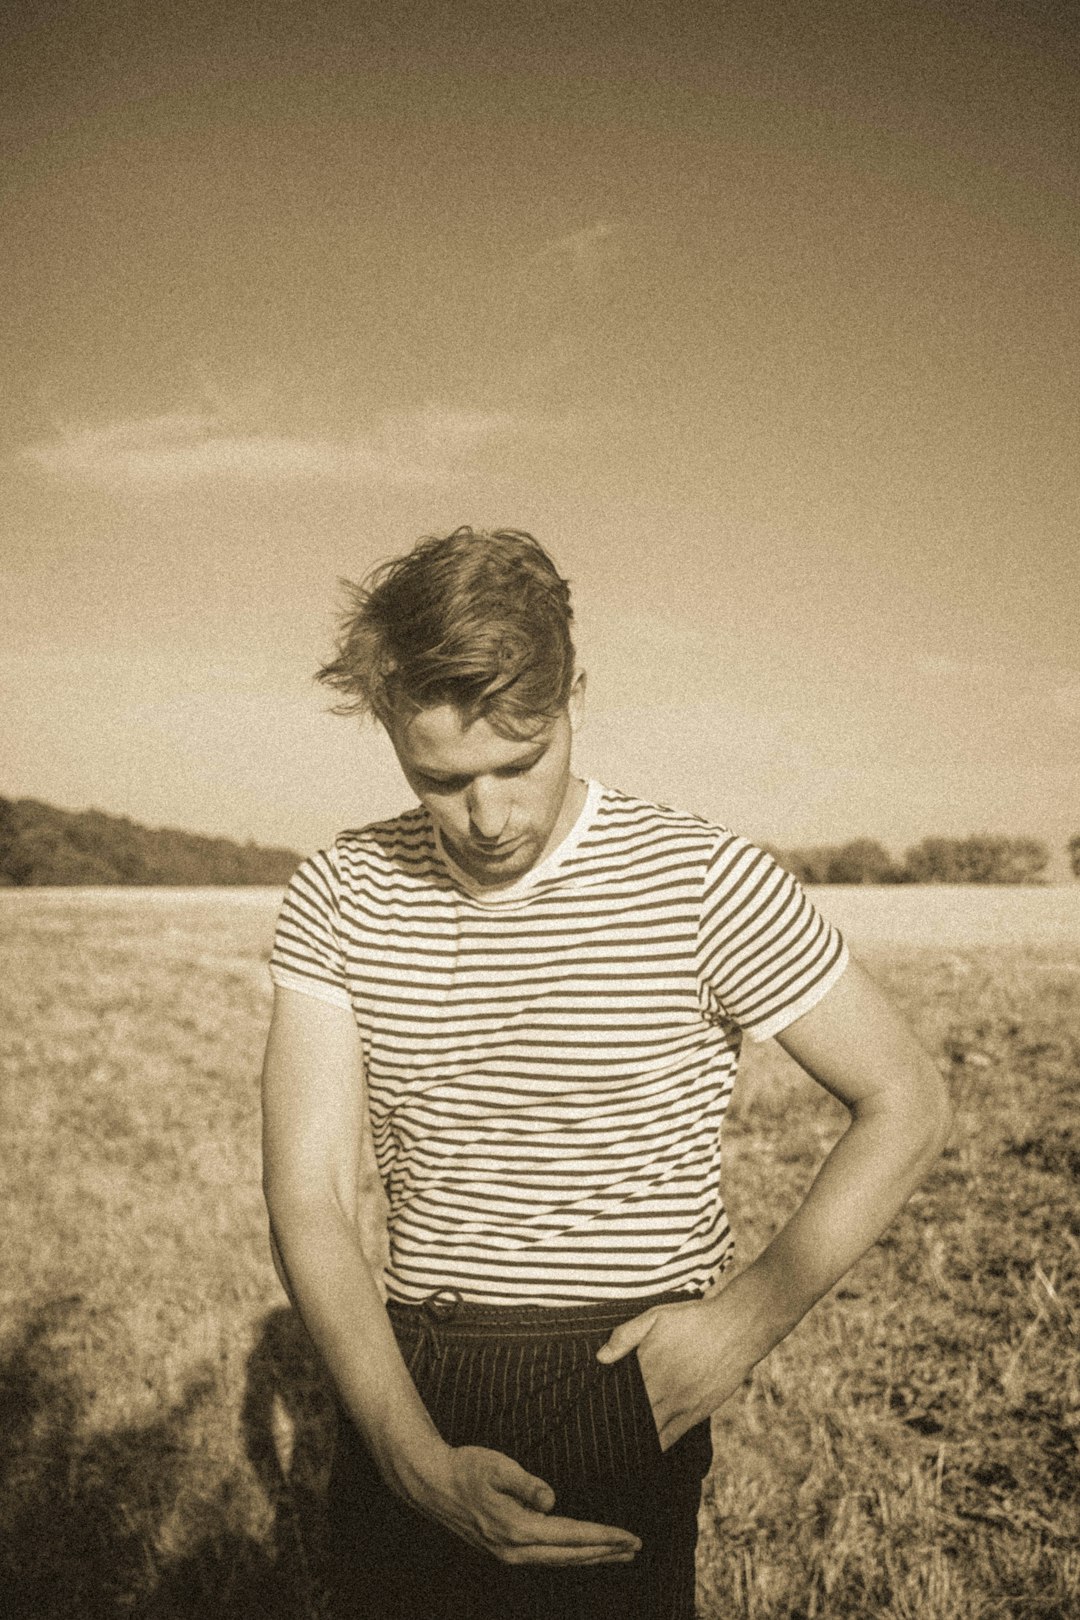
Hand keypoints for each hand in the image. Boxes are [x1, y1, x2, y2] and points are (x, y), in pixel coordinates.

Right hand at [408, 1442, 642, 1566]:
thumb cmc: (465, 1468)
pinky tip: (580, 1552)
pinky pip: (545, 1558)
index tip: (629, 1537)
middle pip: (570, 1555)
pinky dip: (569, 1556)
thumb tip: (552, 1501)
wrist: (430, 1484)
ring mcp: (507, 1554)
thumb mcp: (497, 1466)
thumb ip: (527, 1484)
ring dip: (590, 1557)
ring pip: (559, 1560)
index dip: (603, 1537)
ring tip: (616, 1553)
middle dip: (605, 1552)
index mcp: (516, 1528)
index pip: (571, 1536)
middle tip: (635, 1548)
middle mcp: (514, 1549)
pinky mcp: (503, 1550)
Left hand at [596, 1294, 761, 1451]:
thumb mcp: (656, 1317)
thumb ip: (626, 1336)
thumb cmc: (694, 1320)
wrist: (736, 1328)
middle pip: (630, 1416)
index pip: (617, 1395)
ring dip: (633, 1439)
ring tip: (616, 1450)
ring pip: (649, 1431)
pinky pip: (671, 1437)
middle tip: (598, 1436)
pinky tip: (645, 1451)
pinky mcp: (697, 1413)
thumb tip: (600, 1358)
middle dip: (615, 1426)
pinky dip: (657, 1445)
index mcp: (648, 1366)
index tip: (591, 1414)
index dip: (604, 1405)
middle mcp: (662, 1389)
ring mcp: (680, 1404)